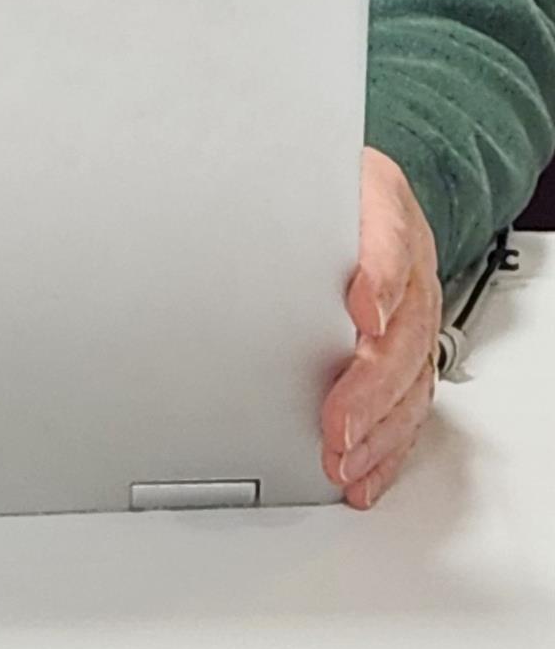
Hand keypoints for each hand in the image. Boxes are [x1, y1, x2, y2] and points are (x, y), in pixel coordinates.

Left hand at [320, 148, 439, 508]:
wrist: (361, 197)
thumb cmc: (324, 192)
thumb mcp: (305, 176)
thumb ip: (284, 198)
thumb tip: (234, 223)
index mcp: (385, 211)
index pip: (388, 241)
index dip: (378, 280)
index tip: (362, 313)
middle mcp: (410, 268)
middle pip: (402, 332)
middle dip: (370, 385)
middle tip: (337, 421)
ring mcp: (414, 314)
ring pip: (411, 381)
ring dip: (377, 429)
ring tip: (342, 458)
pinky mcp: (408, 353)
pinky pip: (407, 406)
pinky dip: (386, 446)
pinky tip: (363, 472)